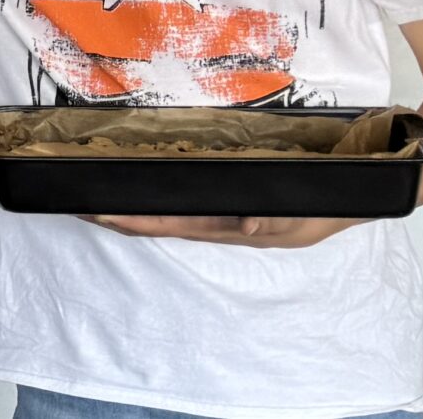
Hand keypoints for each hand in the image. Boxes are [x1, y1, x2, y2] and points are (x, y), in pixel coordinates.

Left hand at [82, 213, 360, 248]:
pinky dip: (159, 201)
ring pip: (167, 215)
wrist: (341, 204)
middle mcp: (214, 224)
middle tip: (80, 206)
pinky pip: (184, 205)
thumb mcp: (298, 220)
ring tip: (99, 203)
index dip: (133, 220)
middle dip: (120, 217)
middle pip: (158, 222)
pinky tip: (145, 194)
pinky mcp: (226, 205)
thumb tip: (246, 228)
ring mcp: (219, 216)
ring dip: (134, 210)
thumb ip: (271, 222)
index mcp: (225, 228)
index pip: (168, 224)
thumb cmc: (317, 212)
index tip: (98, 214)